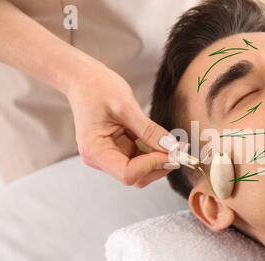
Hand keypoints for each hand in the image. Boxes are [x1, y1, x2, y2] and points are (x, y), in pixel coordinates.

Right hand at [66, 65, 179, 187]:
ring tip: (175, 143)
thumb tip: (171, 147)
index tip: (171, 152)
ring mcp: (110, 155)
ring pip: (141, 170)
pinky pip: (140, 158)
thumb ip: (149, 130)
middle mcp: (100, 159)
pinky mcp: (119, 149)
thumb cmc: (97, 88)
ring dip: (160, 159)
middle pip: (136, 176)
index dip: (152, 165)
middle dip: (159, 165)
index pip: (128, 173)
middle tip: (180, 148)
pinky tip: (163, 140)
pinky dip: (155, 152)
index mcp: (96, 151)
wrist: (84, 79)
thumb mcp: (125, 106)